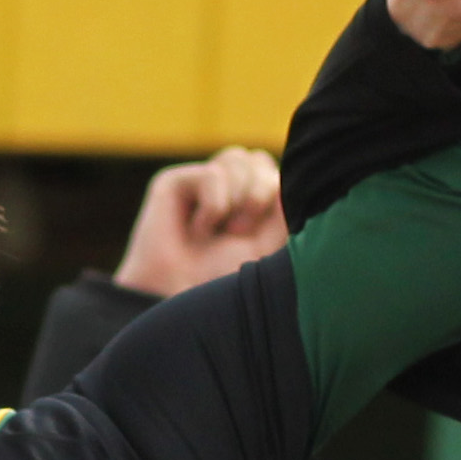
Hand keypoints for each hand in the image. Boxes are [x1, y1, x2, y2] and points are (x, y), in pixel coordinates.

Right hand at [112, 148, 285, 300]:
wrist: (183, 301)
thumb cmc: (225, 282)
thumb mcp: (267, 249)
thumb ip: (283, 214)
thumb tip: (285, 182)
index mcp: (248, 203)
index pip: (274, 173)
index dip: (277, 195)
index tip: (262, 235)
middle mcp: (223, 190)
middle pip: (258, 160)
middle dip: (259, 194)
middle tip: (239, 232)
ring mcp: (198, 184)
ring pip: (238, 158)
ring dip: (238, 199)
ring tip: (221, 232)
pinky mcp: (174, 183)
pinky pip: (213, 175)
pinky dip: (214, 208)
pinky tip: (196, 231)